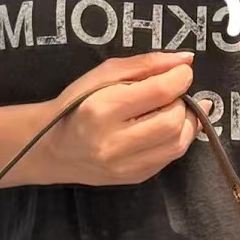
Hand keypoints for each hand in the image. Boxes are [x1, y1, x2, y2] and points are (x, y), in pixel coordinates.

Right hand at [22, 50, 200, 187]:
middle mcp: (114, 142)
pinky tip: (166, 127)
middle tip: (174, 93)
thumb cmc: (75, 104)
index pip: (160, 92)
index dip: (180, 78)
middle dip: (183, 102)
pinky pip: (170, 158)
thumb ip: (146, 64)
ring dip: (187, 122)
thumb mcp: (103, 74)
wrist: (52, 148)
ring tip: (176, 108)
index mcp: (102, 109)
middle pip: (173, 121)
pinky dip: (177, 139)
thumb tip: (186, 61)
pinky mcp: (134, 178)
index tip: (181, 72)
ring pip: (178, 144)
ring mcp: (125, 166)